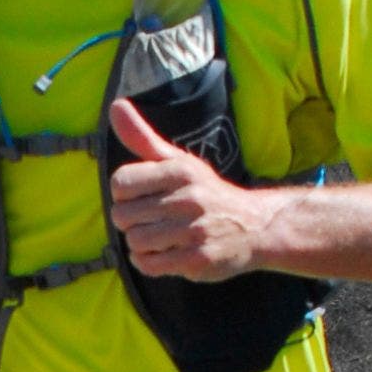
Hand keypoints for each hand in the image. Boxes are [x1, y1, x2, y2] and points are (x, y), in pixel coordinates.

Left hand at [106, 100, 271, 281]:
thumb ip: (142, 137)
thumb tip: (115, 106)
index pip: (121, 182)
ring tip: (158, 237)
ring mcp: (195, 230)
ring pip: (135, 241)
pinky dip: (148, 262)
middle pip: (123, 215)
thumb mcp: (177, 161)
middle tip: (151, 219)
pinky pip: (150, 265)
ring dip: (140, 243)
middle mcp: (189, 199)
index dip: (124, 193)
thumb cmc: (205, 192)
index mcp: (180, 171)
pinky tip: (162, 254)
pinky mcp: (199, 259)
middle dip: (130, 220)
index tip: (141, 196)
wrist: (255, 226)